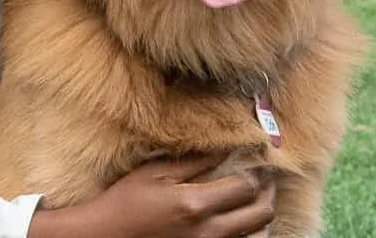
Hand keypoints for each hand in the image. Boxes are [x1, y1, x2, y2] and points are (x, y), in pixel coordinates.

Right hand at [27, 154, 274, 237]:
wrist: (108, 237)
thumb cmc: (127, 202)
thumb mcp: (155, 173)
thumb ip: (192, 161)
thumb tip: (224, 147)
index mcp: (194, 205)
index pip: (244, 185)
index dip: (257, 170)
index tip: (260, 157)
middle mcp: (208, 233)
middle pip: (260, 213)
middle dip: (268, 191)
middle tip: (266, 176)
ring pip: (259, 237)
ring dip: (264, 216)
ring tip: (259, 198)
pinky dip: (252, 235)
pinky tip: (246, 222)